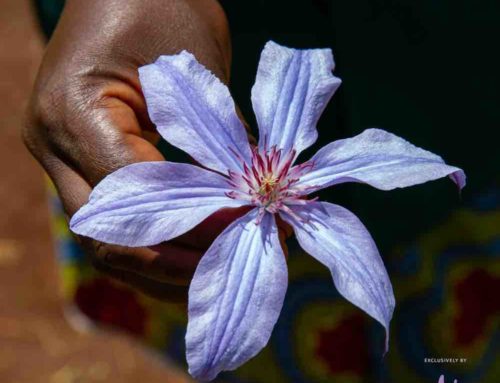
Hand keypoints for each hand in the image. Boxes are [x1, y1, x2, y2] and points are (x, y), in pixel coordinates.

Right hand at [24, 0, 274, 301]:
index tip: (249, 229)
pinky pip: (115, 221)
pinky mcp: (82, 162)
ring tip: (215, 274)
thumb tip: (249, 206)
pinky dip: (153, 245)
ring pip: (107, 242)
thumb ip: (216, 142)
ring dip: (162, 268)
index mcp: (74, 115)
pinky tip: (192, 253)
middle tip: (232, 269)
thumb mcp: (196, 68)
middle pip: (109, 239)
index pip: (136, 198)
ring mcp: (62, 158)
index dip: (195, 226)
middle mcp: (55, 146)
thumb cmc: (161, 2)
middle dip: (175, 265)